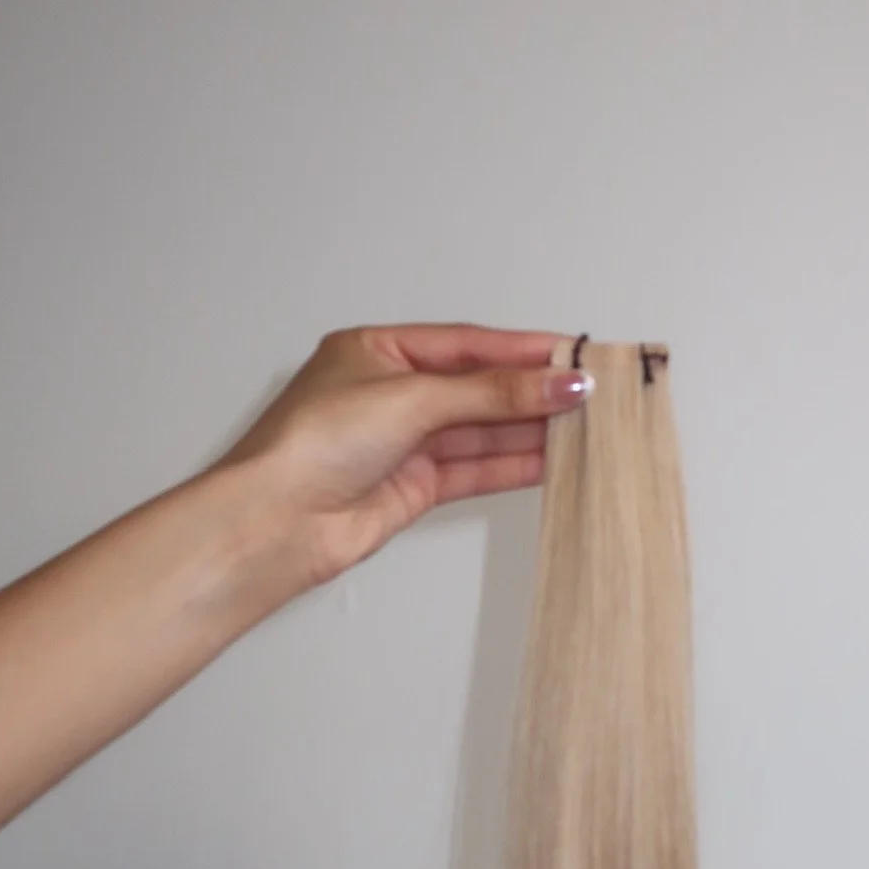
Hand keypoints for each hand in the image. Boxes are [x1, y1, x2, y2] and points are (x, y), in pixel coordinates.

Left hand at [221, 324, 589, 588]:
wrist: (274, 523)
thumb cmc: (313, 444)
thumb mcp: (412, 399)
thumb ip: (492, 394)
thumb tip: (560, 382)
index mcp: (378, 352)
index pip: (468, 344)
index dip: (524, 349)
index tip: (577, 354)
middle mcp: (391, 394)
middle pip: (479, 387)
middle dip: (535, 390)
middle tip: (594, 390)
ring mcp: (403, 443)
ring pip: (482, 431)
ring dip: (533, 428)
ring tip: (588, 425)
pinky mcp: (413, 487)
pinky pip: (476, 468)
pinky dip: (516, 464)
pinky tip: (555, 457)